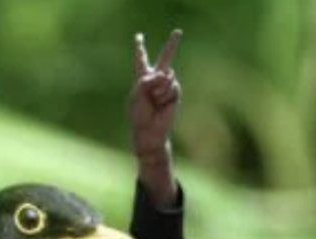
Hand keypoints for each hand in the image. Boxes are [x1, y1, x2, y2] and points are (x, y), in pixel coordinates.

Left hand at [129, 30, 181, 160]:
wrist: (149, 130)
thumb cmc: (139, 114)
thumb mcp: (137, 95)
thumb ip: (147, 80)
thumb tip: (166, 74)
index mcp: (141, 78)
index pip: (141, 60)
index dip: (140, 49)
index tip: (138, 37)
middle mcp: (155, 79)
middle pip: (165, 58)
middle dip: (172, 44)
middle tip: (178, 31)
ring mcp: (166, 86)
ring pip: (167, 76)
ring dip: (159, 89)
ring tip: (155, 101)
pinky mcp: (174, 93)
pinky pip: (172, 86)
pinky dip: (165, 95)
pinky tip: (161, 104)